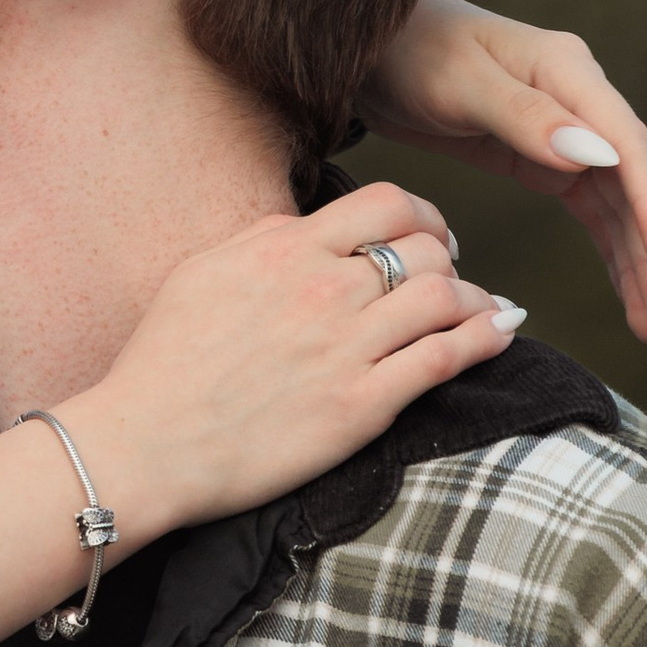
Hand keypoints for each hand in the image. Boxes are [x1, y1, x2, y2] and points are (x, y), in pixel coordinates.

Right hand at [76, 183, 512, 544]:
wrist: (147, 442)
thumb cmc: (164, 361)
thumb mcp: (204, 271)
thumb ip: (263, 240)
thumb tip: (311, 227)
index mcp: (283, 248)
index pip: (386, 204)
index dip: (422, 214)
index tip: (426, 235)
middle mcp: (321, 288)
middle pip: (425, 247)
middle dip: (449, 256)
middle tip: (451, 276)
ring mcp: (344, 347)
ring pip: (445, 297)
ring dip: (476, 299)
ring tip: (484, 309)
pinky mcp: (360, 406)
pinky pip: (445, 358)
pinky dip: (484, 340)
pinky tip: (499, 335)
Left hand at [362, 0, 646, 353]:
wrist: (370, 45)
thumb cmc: (409, 51)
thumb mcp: (458, 83)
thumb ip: (522, 117)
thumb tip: (592, 154)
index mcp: (567, 70)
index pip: (627, 145)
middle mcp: (579, 99)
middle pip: (633, 185)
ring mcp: (567, 130)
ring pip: (618, 207)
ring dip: (638, 267)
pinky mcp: (545, 156)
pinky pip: (593, 211)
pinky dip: (612, 254)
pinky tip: (628, 298)